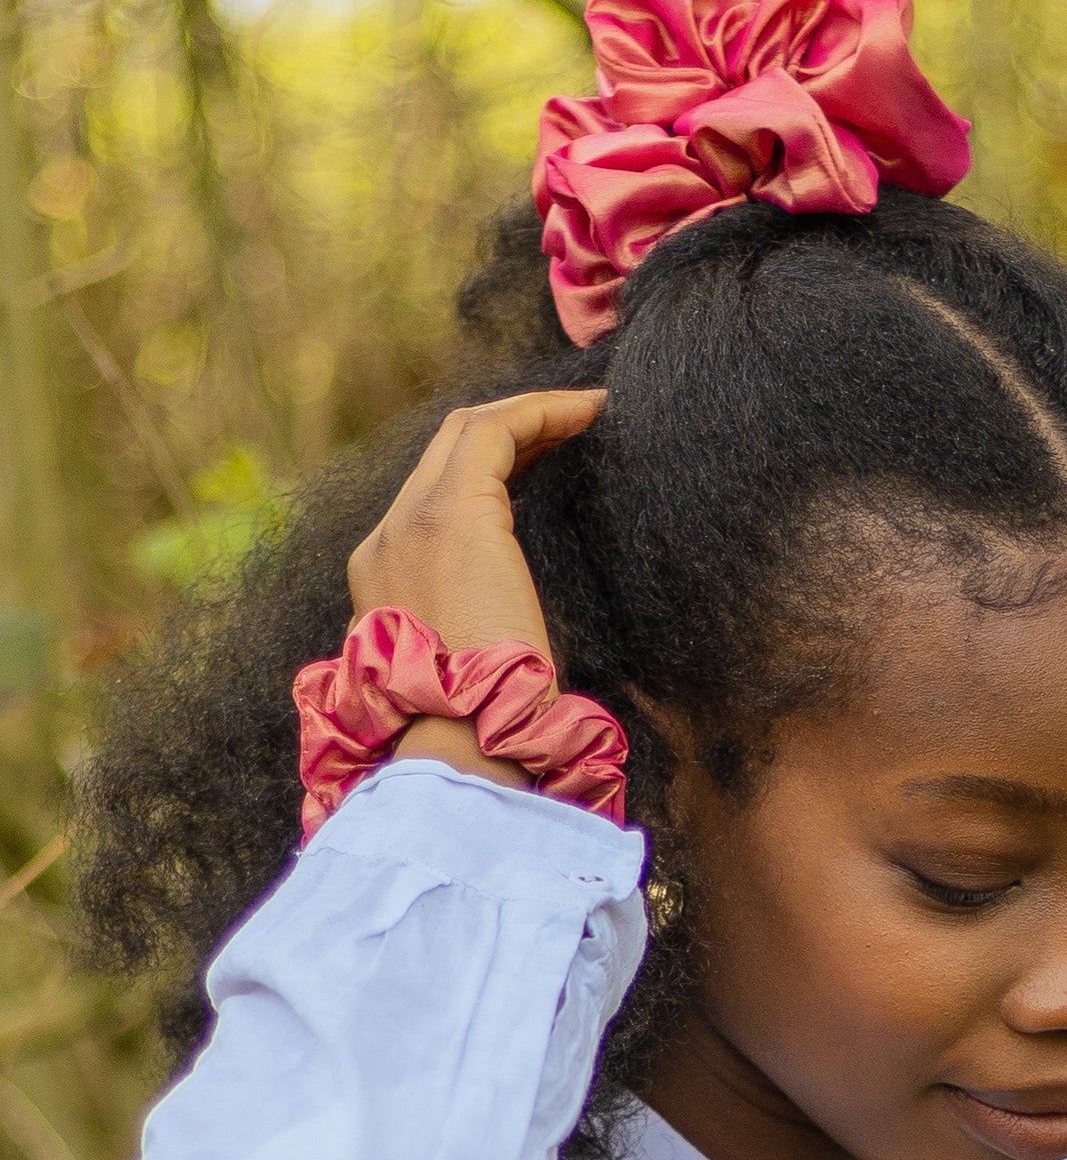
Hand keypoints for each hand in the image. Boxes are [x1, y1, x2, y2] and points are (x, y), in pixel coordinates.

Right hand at [347, 389, 604, 784]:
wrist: (458, 746)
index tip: (545, 458)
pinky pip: (496, 433)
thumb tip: (513, 634)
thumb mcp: (468, 673)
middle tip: (570, 423)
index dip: (491, 465)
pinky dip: (542, 414)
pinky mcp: (450, 518)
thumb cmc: (478, 728)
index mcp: (383, 580)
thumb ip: (475, 635)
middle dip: (508, 428)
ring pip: (465, 432)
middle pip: (444, 451)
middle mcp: (385, 542)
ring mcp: (410, 525)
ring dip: (527, 416)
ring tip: (584, 413)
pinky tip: (589, 412)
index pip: (431, 494)